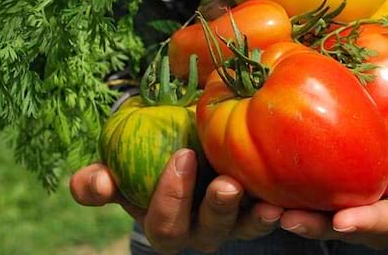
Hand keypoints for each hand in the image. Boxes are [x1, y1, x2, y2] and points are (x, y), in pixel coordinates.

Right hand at [69, 149, 283, 253]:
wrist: (187, 156)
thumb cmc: (149, 164)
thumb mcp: (121, 172)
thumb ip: (98, 182)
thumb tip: (96, 182)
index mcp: (166, 224)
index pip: (164, 222)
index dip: (170, 196)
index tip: (181, 155)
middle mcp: (201, 231)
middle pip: (208, 231)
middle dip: (216, 209)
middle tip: (226, 184)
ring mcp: (233, 224)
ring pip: (245, 228)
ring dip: (256, 217)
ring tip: (268, 204)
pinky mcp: (260, 210)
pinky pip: (273, 214)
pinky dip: (282, 207)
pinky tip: (291, 195)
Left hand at [278, 129, 387, 250]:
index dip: (368, 224)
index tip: (344, 222)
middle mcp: (380, 220)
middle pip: (345, 227)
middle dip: (315, 225)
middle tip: (284, 218)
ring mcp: (360, 204)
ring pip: (324, 214)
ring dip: (295, 211)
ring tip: (263, 206)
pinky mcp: (344, 186)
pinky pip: (318, 191)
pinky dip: (294, 189)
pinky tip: (266, 178)